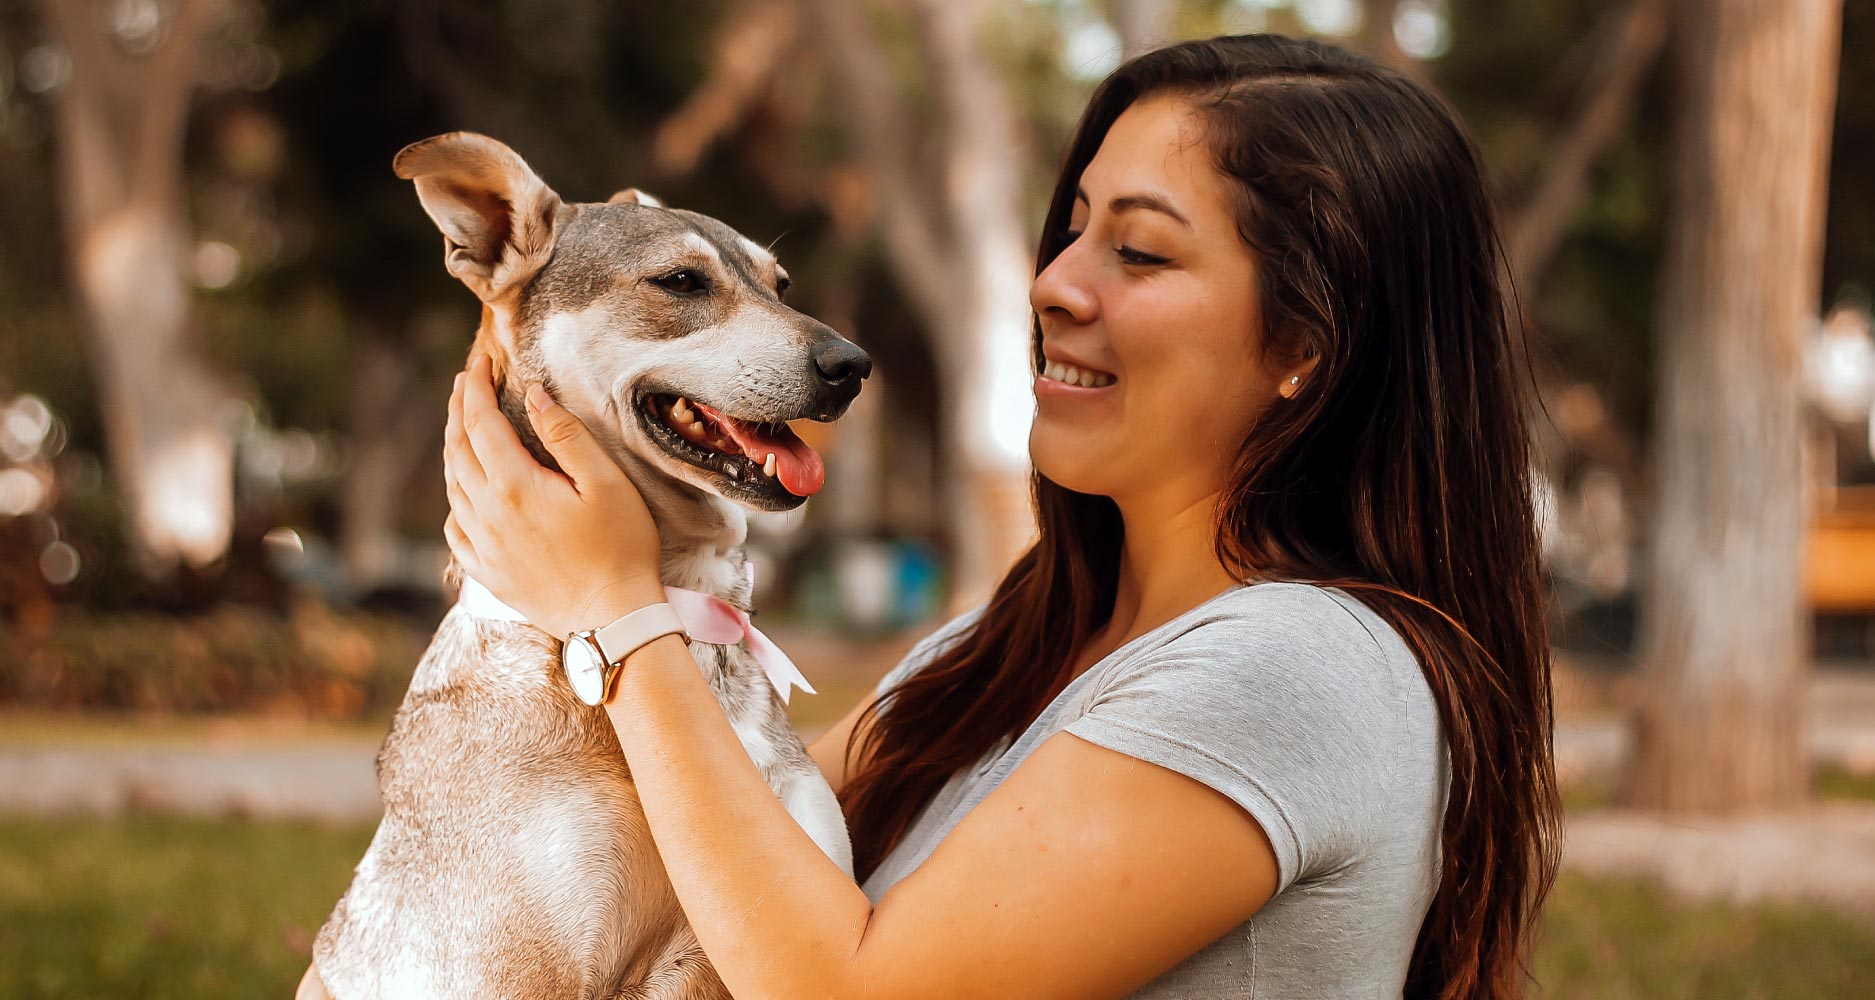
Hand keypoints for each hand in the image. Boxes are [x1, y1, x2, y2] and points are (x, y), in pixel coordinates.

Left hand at [442, 354, 664, 637]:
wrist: (612, 620)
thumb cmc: (621, 549)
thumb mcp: (605, 483)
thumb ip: (565, 435)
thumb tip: (532, 395)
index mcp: (514, 486)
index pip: (480, 422)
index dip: (475, 387)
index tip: (479, 361)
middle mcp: (487, 514)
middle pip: (458, 449)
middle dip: (458, 409)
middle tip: (464, 381)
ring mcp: (483, 547)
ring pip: (453, 487)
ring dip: (454, 449)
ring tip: (462, 426)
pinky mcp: (487, 573)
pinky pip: (456, 529)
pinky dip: (456, 500)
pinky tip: (465, 493)